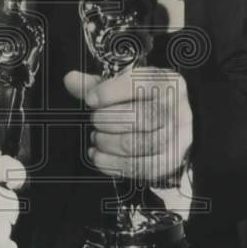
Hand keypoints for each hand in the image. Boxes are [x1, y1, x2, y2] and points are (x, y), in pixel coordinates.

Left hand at [64, 68, 191, 183]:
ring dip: (106, 142)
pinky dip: (110, 163)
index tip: (91, 99)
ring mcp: (175, 138)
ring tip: (97, 138)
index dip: (109, 93)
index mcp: (167, 83)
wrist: (172, 126)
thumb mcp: (125, 86)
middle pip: (137, 118)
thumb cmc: (145, 101)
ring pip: (134, 144)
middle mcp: (176, 109)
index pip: (139, 85)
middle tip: (95, 121)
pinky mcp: (167, 162)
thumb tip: (70, 79)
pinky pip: (135, 167)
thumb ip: (97, 84)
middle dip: (105, 120)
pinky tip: (99, 155)